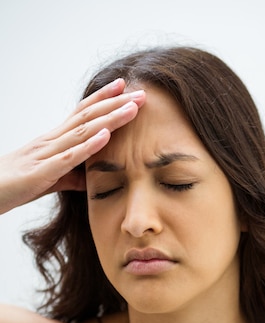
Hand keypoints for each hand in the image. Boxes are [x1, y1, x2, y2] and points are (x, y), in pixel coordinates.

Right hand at [0, 78, 144, 213]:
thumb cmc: (15, 185)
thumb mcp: (49, 179)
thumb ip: (70, 176)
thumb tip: (90, 177)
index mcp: (53, 141)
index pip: (81, 114)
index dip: (103, 100)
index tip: (125, 88)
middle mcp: (51, 141)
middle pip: (87, 117)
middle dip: (115, 104)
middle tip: (142, 94)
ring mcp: (46, 154)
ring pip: (82, 131)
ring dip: (109, 118)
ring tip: (132, 108)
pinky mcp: (42, 173)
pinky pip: (69, 157)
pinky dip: (89, 146)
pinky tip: (105, 136)